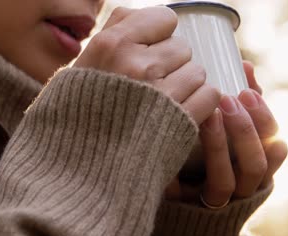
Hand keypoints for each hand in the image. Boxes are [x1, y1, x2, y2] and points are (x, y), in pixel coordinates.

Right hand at [74, 6, 220, 123]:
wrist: (80, 168)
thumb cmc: (78, 117)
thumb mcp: (81, 67)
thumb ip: (112, 34)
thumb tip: (141, 15)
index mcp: (111, 45)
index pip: (164, 18)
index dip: (160, 36)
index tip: (150, 52)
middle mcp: (136, 65)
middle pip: (182, 47)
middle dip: (171, 65)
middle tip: (152, 86)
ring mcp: (160, 94)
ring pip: (197, 71)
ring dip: (185, 86)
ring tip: (163, 104)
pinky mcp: (179, 121)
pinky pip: (209, 95)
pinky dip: (199, 105)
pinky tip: (178, 116)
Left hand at [166, 61, 287, 206]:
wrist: (175, 196)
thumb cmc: (204, 154)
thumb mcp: (225, 130)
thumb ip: (237, 106)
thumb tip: (243, 67)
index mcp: (254, 164)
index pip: (272, 143)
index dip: (262, 117)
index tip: (246, 88)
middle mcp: (241, 186)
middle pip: (255, 164)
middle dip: (244, 131)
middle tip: (227, 100)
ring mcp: (215, 201)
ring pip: (226, 183)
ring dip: (219, 148)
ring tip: (207, 116)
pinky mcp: (186, 208)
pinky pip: (185, 194)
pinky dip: (179, 173)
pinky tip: (173, 146)